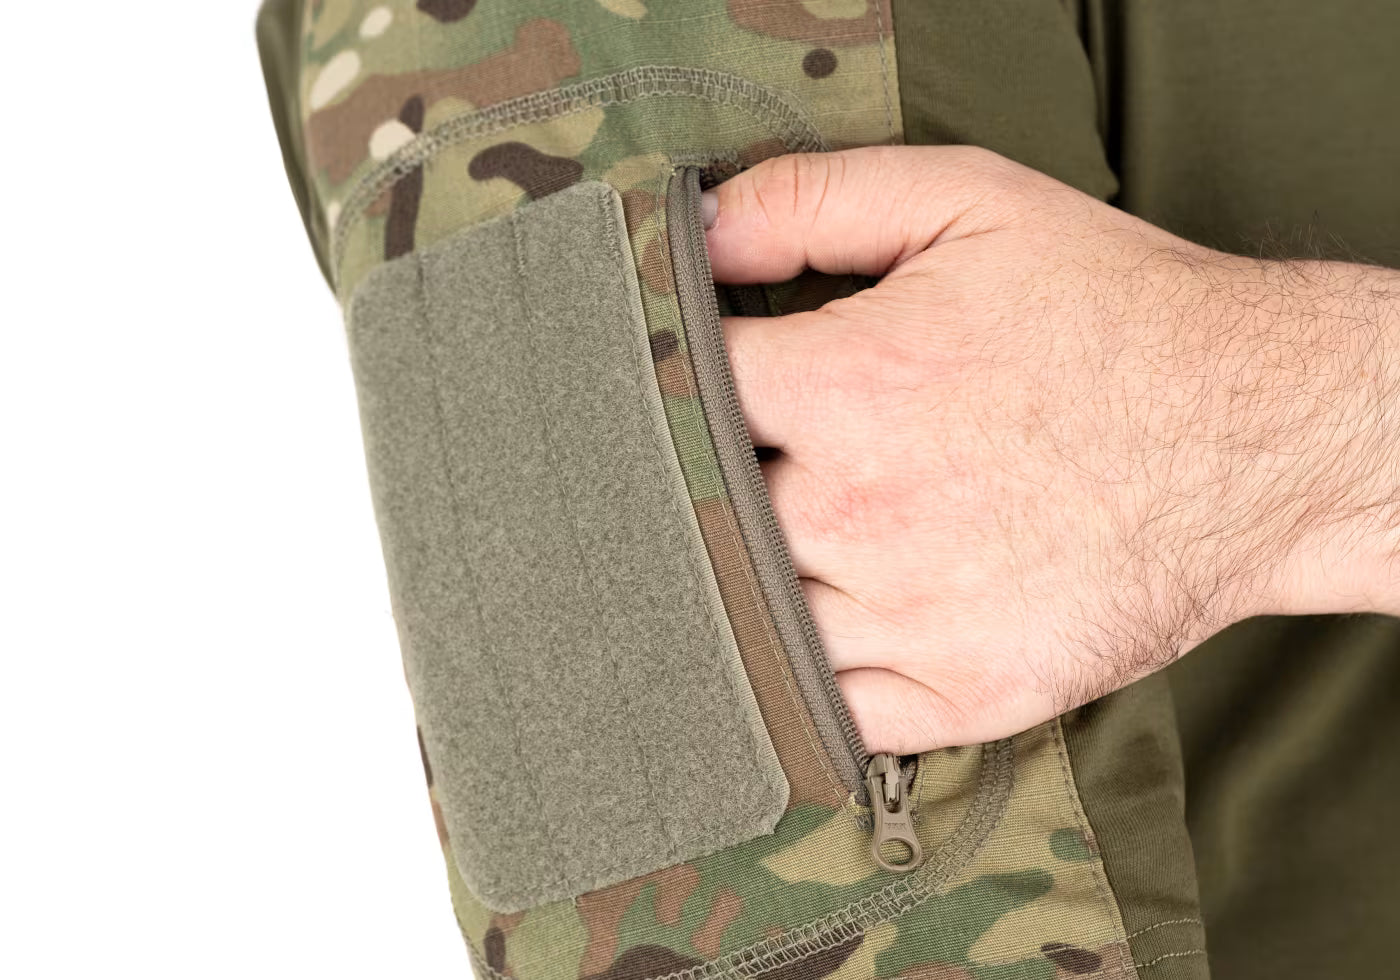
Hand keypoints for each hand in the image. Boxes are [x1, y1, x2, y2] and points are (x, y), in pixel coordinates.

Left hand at [703, 147, 1399, 751]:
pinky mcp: (961, 693)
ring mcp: (908, 618)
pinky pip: (830, 710)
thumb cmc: (1116, 313)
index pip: (685, 392)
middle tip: (731, 468)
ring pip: (755, 617)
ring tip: (777, 549)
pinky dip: (805, 682)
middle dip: (708, 486)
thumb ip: (816, 199)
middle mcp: (858, 512)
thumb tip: (698, 232)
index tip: (694, 385)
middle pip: (708, 513)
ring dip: (747, 585)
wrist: (1259, 438)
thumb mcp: (969, 201)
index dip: (674, 382)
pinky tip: (815, 639)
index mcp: (846, 387)